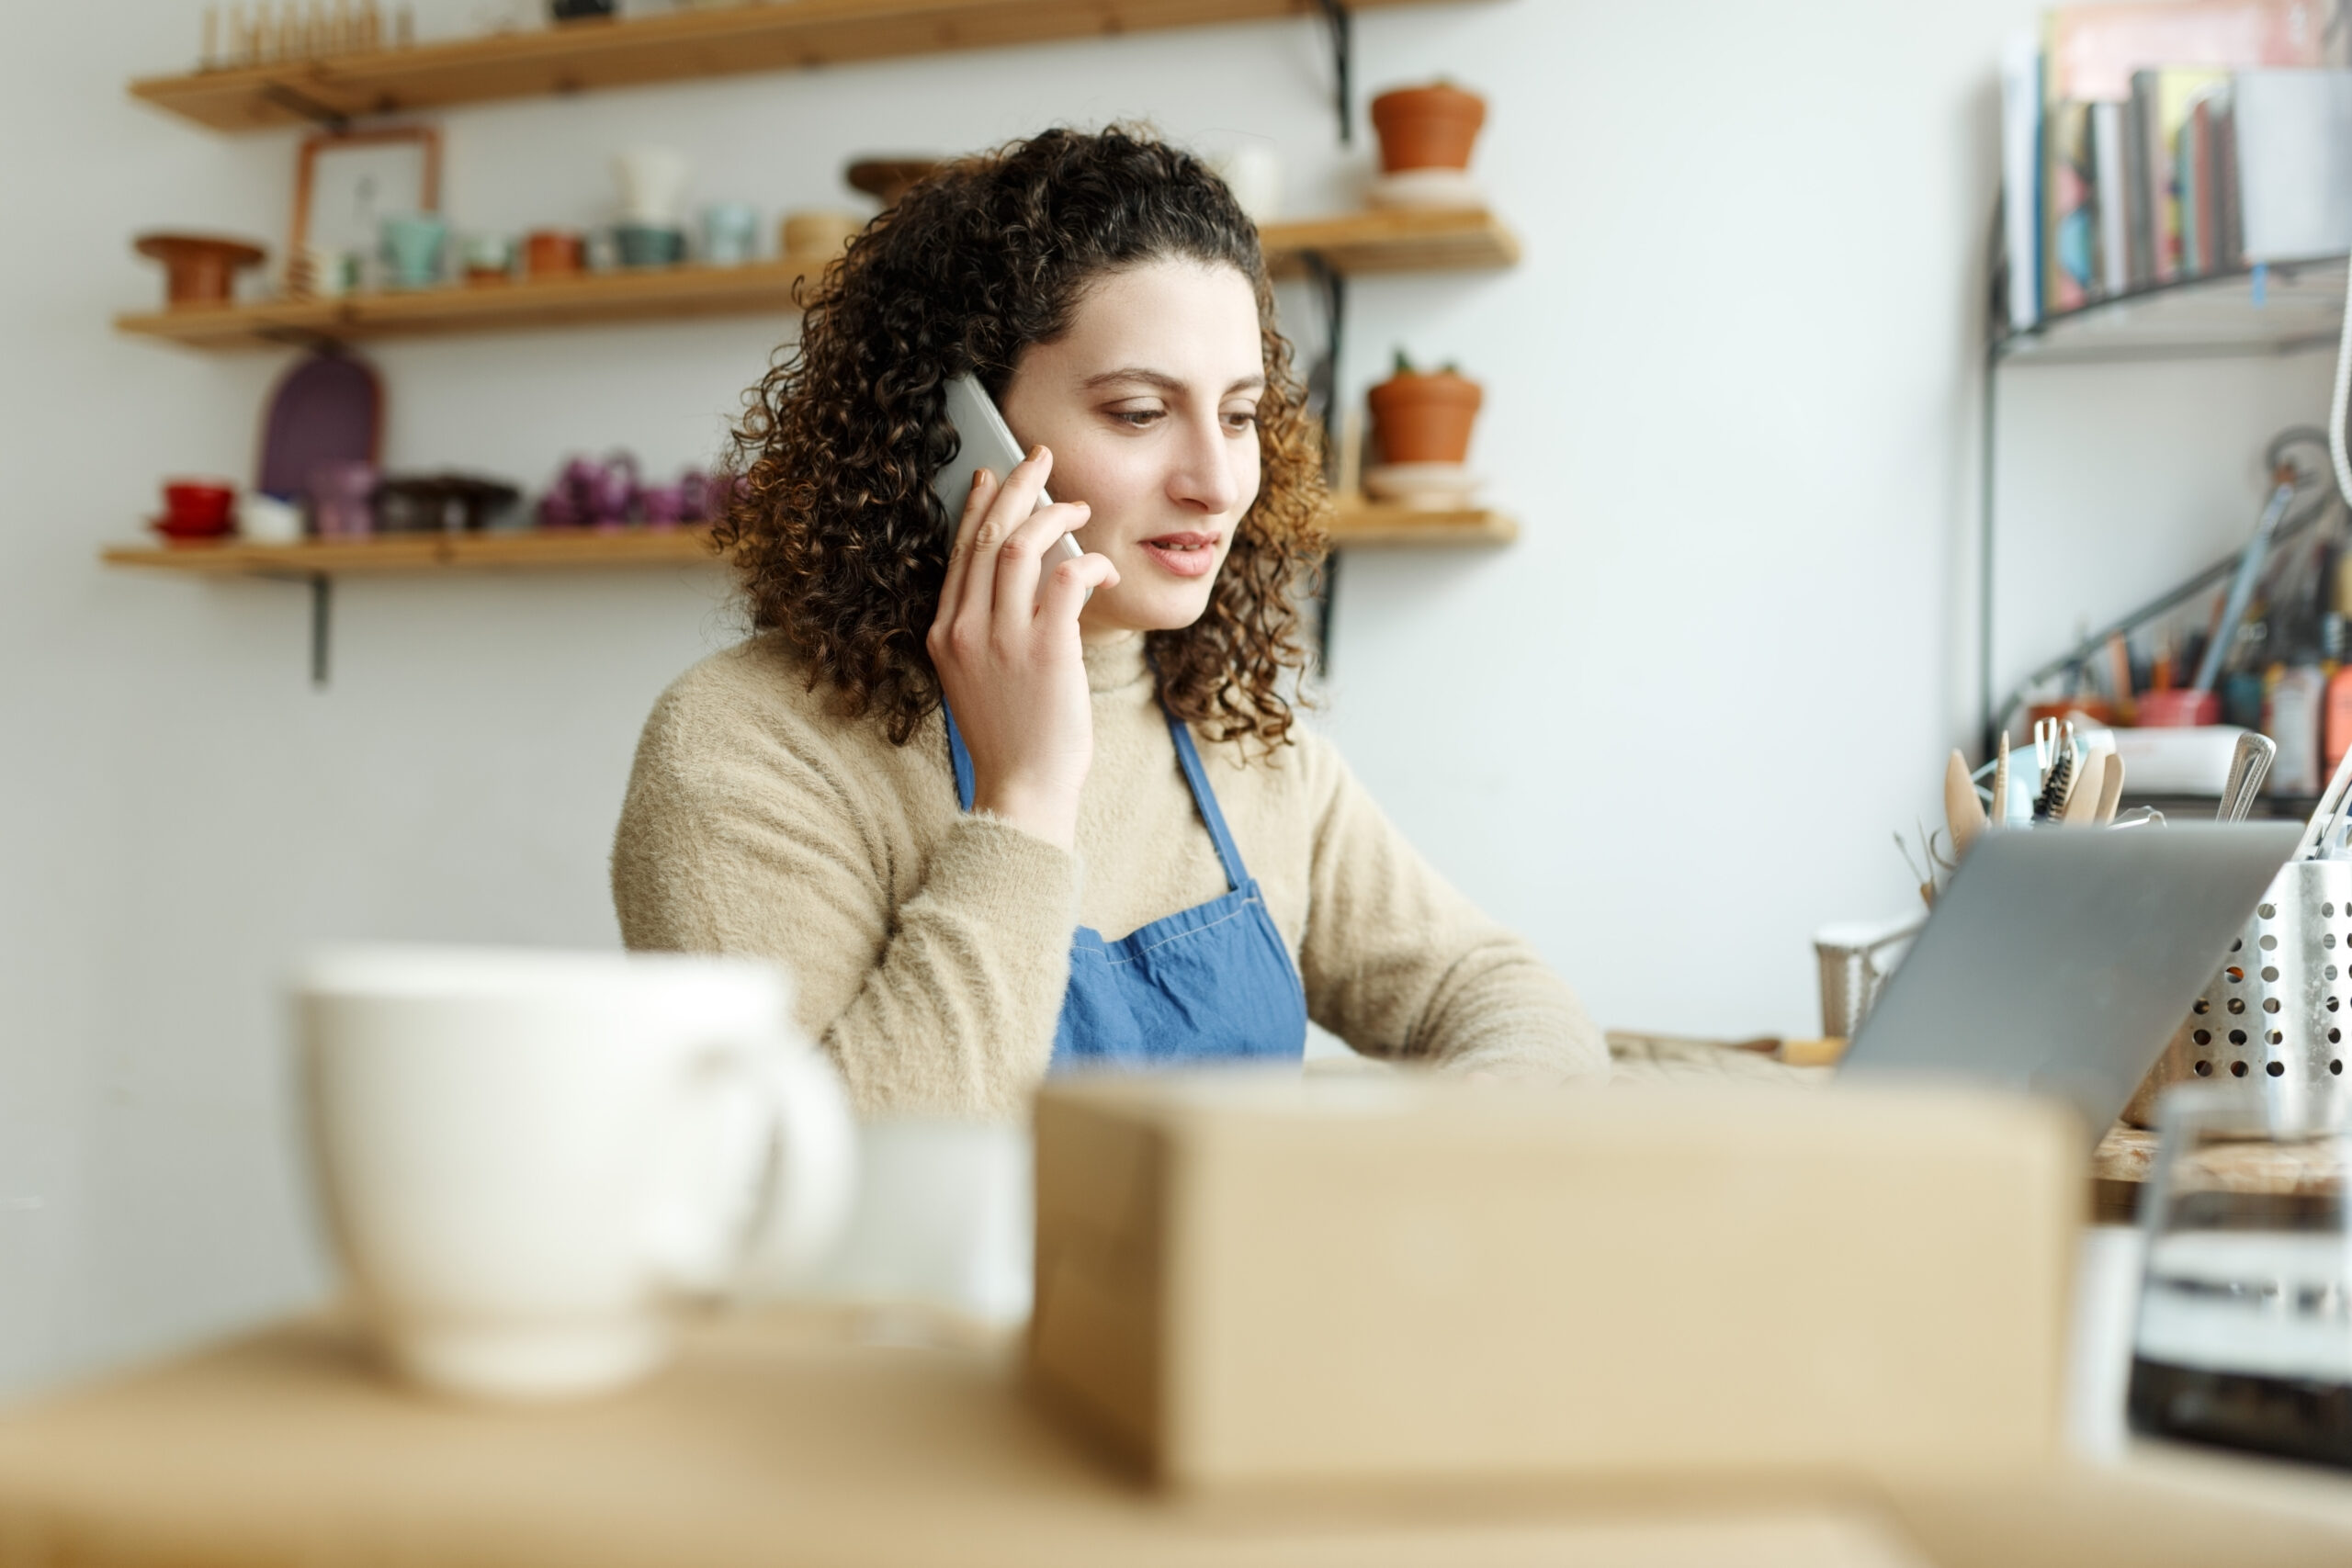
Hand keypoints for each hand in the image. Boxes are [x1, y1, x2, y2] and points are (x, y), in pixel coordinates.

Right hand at [926, 446, 1118, 850]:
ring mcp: (1002, 639)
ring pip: (1020, 545)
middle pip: (985, 535)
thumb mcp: (978, 679)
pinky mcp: (1045, 650)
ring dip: (1053, 516)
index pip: (959, 552)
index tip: (993, 477)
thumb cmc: (1012, 739)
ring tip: (1078, 506)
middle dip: (1015, 488)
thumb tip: (1025, 582)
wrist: (1021, 789)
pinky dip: (1089, 562)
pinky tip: (1104, 567)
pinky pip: (1066, 578)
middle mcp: (965, 629)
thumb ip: (987, 632)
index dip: (978, 507)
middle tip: (1039, 459)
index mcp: (944, 634)